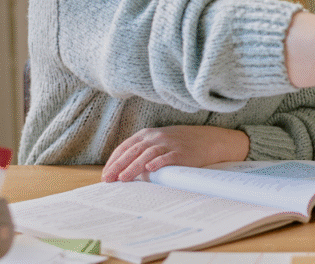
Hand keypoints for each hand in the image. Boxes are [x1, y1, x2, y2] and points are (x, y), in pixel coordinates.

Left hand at [102, 125, 249, 181]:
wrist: (209, 140)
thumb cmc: (180, 144)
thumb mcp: (159, 143)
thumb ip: (141, 153)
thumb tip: (123, 172)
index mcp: (148, 134)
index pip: (125, 147)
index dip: (114, 161)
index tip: (105, 175)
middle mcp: (157, 137)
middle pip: (133, 151)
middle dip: (118, 165)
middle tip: (108, 179)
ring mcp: (169, 143)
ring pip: (147, 154)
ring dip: (133, 166)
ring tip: (123, 179)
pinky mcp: (182, 152)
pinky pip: (168, 157)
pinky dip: (158, 162)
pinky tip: (150, 169)